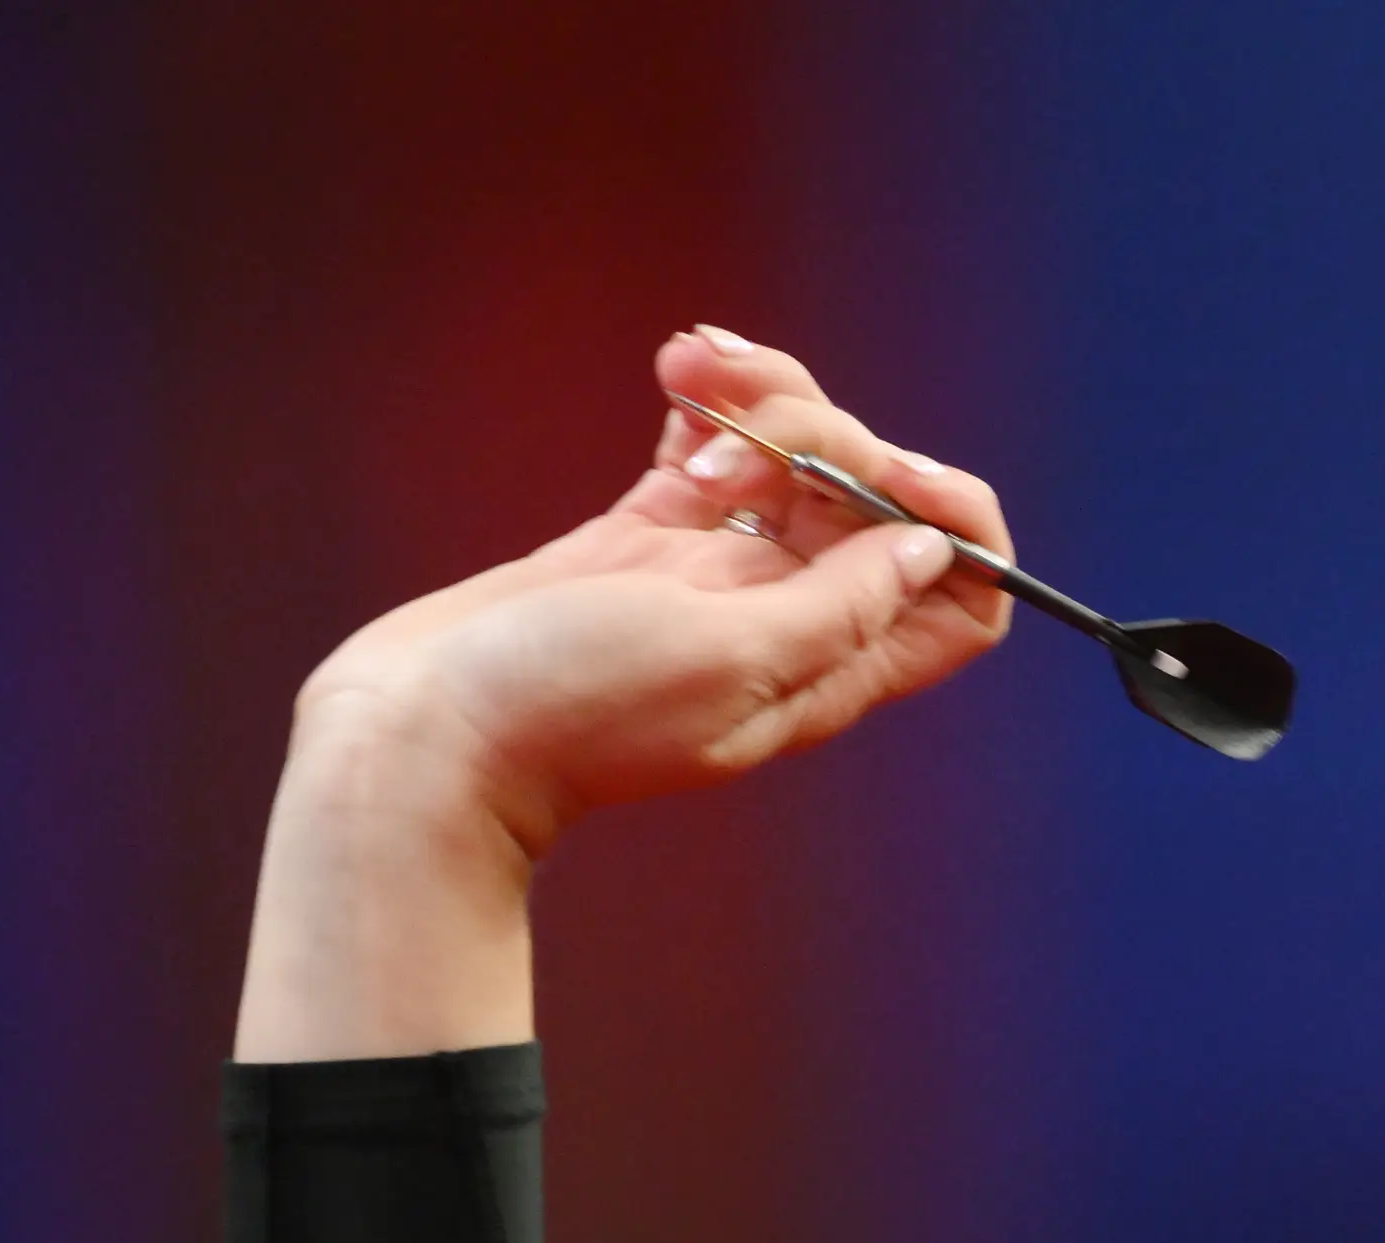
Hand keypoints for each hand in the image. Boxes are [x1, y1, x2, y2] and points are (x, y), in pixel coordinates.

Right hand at [296, 326, 1019, 842]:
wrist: (425, 734)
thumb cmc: (570, 711)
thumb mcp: (731, 659)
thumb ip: (840, 608)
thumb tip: (932, 553)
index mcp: (830, 666)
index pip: (960, 602)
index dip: (956, 528)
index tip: (894, 479)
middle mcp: (786, 620)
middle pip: (872, 505)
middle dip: (829, 436)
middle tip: (743, 442)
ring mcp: (713, 576)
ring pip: (791, 462)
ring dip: (761, 400)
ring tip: (691, 370)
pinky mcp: (642, 540)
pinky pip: (708, 451)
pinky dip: (706, 404)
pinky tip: (675, 366)